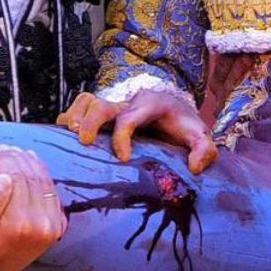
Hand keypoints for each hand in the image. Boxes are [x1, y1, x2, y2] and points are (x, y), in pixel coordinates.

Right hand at [0, 145, 67, 270]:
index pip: (17, 178)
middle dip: (17, 157)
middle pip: (32, 178)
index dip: (5, 160)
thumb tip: (4, 178)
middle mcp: (42, 224)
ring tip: (16, 151)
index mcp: (20, 224)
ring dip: (31, 163)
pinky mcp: (58, 225)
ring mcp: (53, 225)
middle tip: (3, 146)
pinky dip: (43, 175)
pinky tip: (31, 164)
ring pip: (45, 182)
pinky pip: (52, 192)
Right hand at [58, 87, 217, 173]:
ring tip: (71, 138)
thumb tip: (194, 167)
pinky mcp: (104, 116)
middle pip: (101, 104)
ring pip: (87, 102)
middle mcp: (127, 104)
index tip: (123, 158)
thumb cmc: (183, 126)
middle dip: (90, 122)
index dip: (122, 137)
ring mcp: (114, 108)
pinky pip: (80, 108)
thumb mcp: (200, 135)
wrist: (176, 112)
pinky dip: (69, 120)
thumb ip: (204, 150)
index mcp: (150, 106)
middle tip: (86, 143)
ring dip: (75, 118)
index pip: (129, 117)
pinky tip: (65, 138)